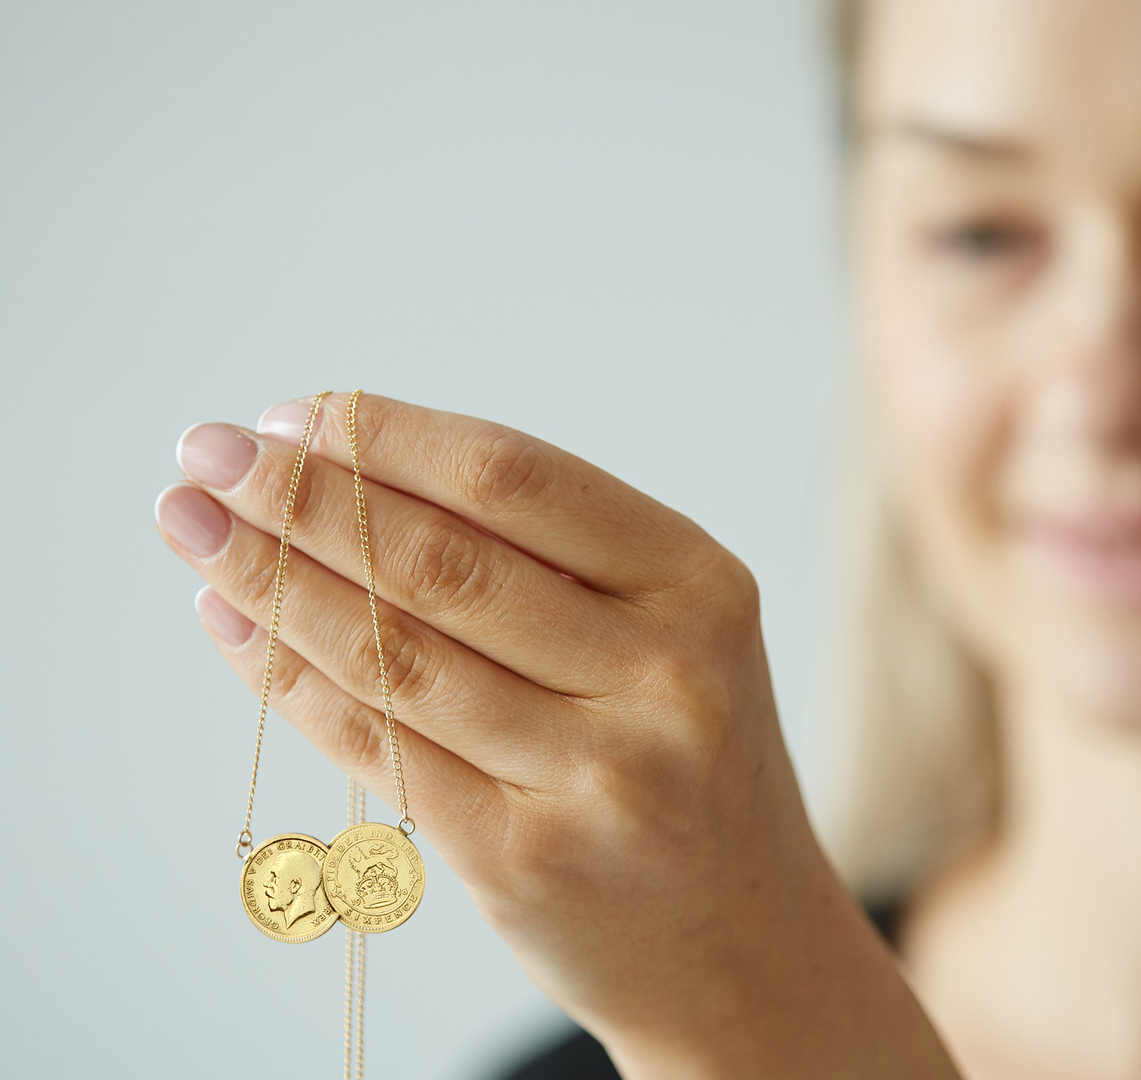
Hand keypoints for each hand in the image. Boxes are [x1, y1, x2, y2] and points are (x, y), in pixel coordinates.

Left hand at [156, 394, 958, 1078]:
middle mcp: (663, 675)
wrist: (738, 936)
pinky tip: (235, 627)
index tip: (295, 413)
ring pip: (398, 653)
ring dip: (273, 580)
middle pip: (445, 562)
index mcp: (699, 585)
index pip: (517, 481)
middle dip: (305, 498)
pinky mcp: (524, 862)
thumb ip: (548, 559)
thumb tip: (354, 470)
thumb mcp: (668, 633)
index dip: (389, 438)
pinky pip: (380, 748)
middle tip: (211, 452)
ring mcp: (599, 776)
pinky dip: (291, 681)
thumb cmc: (684, 759)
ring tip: (194, 525)